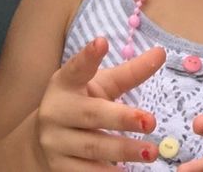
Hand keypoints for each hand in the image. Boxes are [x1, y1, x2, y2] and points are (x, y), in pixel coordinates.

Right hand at [36, 36, 165, 168]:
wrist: (40, 141)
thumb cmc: (81, 104)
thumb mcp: (100, 86)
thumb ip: (129, 73)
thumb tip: (161, 53)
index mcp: (66, 83)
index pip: (77, 68)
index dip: (88, 56)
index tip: (102, 42)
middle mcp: (57, 111)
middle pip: (92, 115)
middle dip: (122, 119)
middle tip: (151, 122)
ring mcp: (56, 142)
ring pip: (92, 147)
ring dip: (123, 151)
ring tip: (150, 152)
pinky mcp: (59, 168)